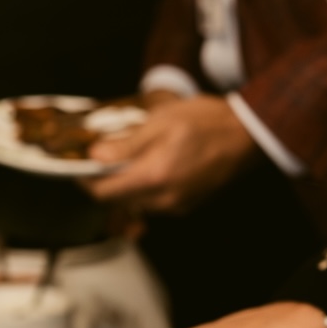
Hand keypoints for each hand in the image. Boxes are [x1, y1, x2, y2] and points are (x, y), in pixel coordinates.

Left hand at [85, 92, 254, 215]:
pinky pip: (154, 201)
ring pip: (135, 202)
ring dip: (125, 183)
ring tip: (129, 155)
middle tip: (101, 155)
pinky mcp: (187, 205)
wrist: (248, 134)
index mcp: (154, 177)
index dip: (85, 180)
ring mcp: (177, 206)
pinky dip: (144, 186)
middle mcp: (164, 200)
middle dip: (104, 181)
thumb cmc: (207, 121)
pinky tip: (151, 164)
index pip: (103, 193)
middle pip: (117, 201)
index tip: (78, 164)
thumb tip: (95, 156)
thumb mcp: (160, 122)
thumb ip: (125, 144)